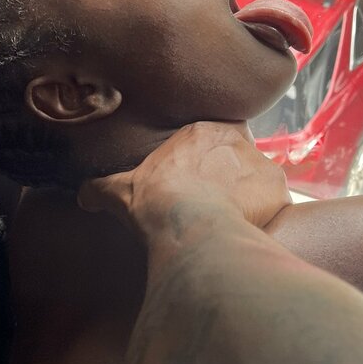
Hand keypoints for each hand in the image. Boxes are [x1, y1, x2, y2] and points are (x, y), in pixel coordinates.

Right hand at [78, 122, 291, 235]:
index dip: (210, 159)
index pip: (215, 136)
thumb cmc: (155, 201)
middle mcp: (238, 140)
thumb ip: (102, 189)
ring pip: (262, 179)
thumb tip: (83, 196)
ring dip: (254, 197)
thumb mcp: (121, 191)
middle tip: (220, 204)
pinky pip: (278, 203)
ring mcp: (261, 163)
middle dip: (234, 177)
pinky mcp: (278, 190)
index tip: (203, 181)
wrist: (188, 223)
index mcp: (202, 131)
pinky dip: (268, 216)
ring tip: (238, 222)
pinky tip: (253, 232)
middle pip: (241, 157)